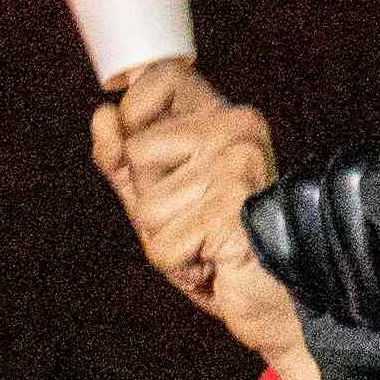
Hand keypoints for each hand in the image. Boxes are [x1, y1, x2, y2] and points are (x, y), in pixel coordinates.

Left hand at [89, 64, 305, 379]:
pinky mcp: (233, 208)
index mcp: (224, 117)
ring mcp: (239, 165)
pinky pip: (163, 245)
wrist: (278, 302)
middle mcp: (238, 129)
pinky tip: (214, 260)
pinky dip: (179, 264)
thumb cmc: (219, 249)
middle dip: (150, 200)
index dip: (135, 114)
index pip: (162, 76)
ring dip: (166, 239)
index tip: (153, 156)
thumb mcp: (161, 199)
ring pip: (146, 206)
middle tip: (196, 218)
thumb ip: (123, 159)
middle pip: (137, 151)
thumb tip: (102, 115)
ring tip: (207, 242)